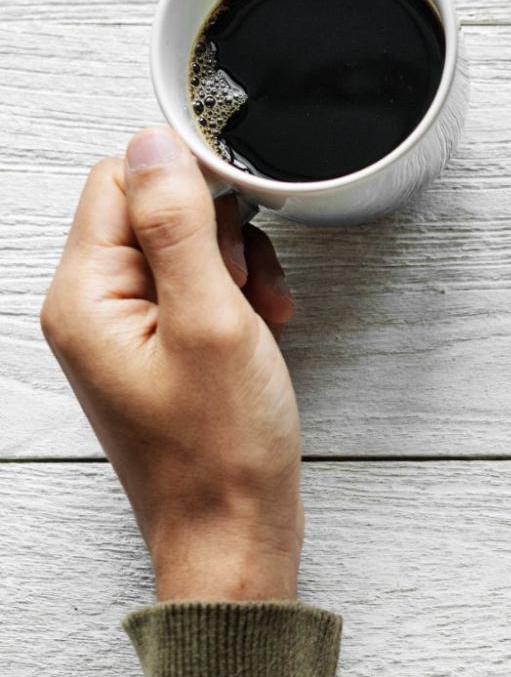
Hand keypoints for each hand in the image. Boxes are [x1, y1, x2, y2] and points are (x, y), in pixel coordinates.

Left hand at [41, 127, 300, 601]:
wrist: (234, 533)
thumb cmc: (222, 450)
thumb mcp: (211, 320)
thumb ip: (178, 225)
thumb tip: (152, 143)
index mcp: (84, 297)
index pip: (120, 181)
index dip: (189, 183)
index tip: (243, 212)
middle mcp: (90, 309)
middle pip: (151, 209)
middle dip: (220, 230)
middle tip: (248, 282)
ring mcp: (123, 331)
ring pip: (183, 246)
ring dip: (237, 263)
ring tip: (260, 312)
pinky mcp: (157, 349)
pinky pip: (195, 287)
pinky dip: (238, 295)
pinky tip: (261, 326)